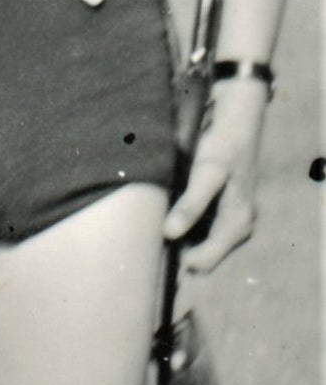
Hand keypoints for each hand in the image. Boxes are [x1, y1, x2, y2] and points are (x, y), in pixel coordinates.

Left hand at [163, 78, 268, 272]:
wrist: (237, 122)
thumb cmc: (224, 146)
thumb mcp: (207, 172)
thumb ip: (191, 204)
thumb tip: (170, 234)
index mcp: (238, 224)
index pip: (202, 263)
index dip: (175, 262)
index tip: (149, 251)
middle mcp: (237, 228)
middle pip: (199, 259)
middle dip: (174, 252)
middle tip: (145, 238)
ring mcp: (229, 221)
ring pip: (196, 246)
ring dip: (176, 240)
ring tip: (152, 224)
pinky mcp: (220, 212)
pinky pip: (197, 232)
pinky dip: (180, 227)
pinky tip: (164, 214)